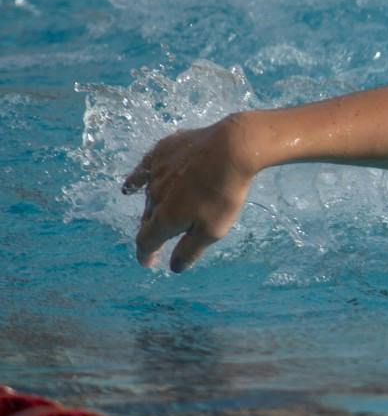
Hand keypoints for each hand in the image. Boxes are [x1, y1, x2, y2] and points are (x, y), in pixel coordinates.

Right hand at [122, 115, 260, 270]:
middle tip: (158, 240)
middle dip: (151, 231)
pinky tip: (129, 187)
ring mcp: (156, 172)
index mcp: (165, 218)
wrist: (231, 147)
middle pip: (148, 219)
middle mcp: (154, 196)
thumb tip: (174, 267)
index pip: (146, 241)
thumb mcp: (213, 230)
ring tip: (151, 216)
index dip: (146, 254)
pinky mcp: (162, 152)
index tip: (147, 262)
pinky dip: (135, 181)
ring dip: (151, 208)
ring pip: (148, 196)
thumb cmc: (224, 192)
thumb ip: (190, 250)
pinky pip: (142, 171)